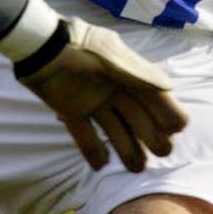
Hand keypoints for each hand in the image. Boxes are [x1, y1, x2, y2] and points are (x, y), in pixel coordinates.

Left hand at [15, 19, 187, 171]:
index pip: (156, 99)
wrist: (40, 45)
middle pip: (139, 119)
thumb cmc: (80, 46)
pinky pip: (84, 135)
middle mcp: (115, 91)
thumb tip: (168, 87)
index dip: (168, 114)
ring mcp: (93, 102)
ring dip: (127, 149)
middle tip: (160, 153)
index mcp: (129, 76)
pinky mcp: (70, 111)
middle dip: (152, 137)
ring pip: (115, 130)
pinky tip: (101, 165)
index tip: (172, 130)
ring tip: (136, 168)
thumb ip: (138, 74)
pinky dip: (92, 150)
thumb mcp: (111, 57)